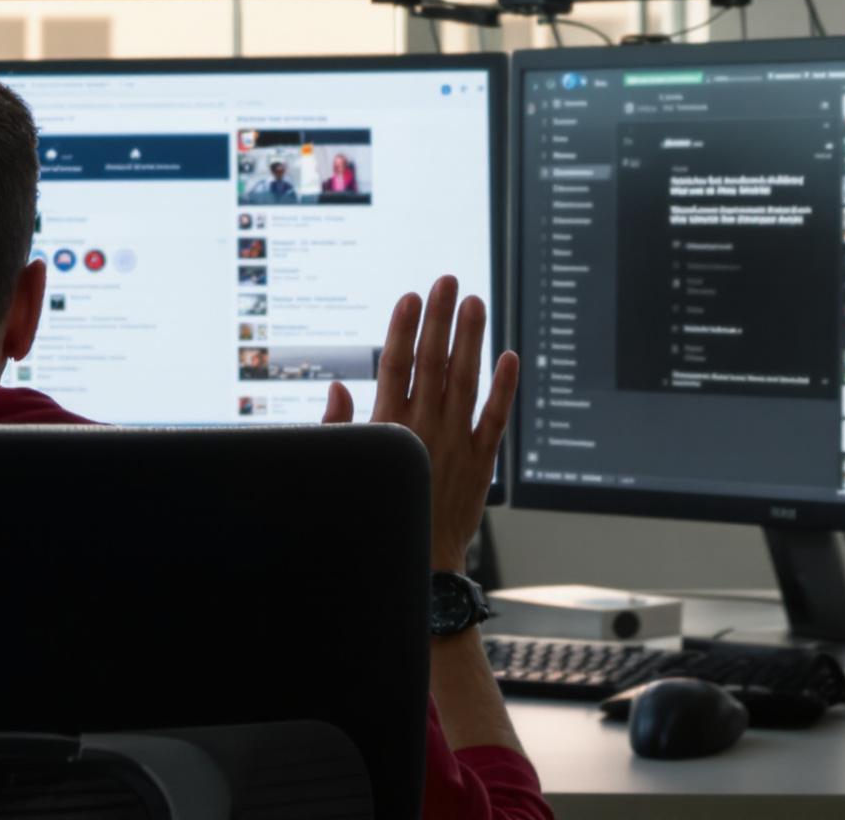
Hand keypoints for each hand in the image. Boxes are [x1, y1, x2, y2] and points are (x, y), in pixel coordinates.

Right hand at [323, 276, 516, 574]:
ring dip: (471, 339)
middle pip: (434, 363)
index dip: (405, 329)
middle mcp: (425, 429)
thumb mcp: (350, 468)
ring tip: (474, 302)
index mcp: (390, 429)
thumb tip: (337, 388)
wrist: (421, 564)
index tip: (411, 297)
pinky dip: (503, 387)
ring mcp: (457, 443)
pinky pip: (496, 417)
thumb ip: (341, 427)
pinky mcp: (483, 461)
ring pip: (466, 380)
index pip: (398, 367)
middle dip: (440, 319)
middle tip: (447, 281)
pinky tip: (507, 356)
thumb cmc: (381, 513)